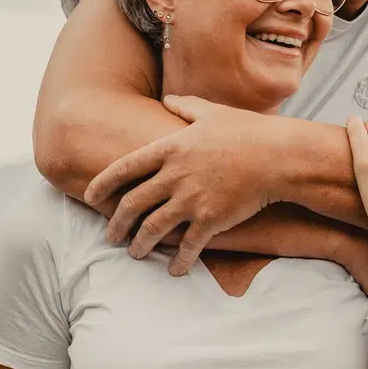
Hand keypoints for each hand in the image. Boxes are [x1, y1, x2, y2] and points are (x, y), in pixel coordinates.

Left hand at [84, 96, 274, 274]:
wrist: (278, 157)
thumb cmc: (247, 131)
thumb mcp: (212, 112)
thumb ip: (185, 107)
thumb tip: (168, 98)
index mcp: (170, 148)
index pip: (124, 168)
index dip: (102, 183)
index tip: (89, 196)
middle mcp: (174, 176)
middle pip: (132, 204)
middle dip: (117, 223)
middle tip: (110, 235)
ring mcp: (191, 200)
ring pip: (153, 228)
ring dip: (140, 244)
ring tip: (134, 253)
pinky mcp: (210, 220)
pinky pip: (187, 246)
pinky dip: (179, 260)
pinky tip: (174, 269)